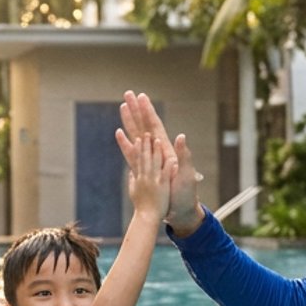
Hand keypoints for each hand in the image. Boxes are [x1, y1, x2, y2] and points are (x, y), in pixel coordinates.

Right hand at [114, 129, 175, 219]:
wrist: (148, 218)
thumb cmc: (141, 207)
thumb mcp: (133, 192)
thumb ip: (133, 180)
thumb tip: (131, 171)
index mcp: (139, 177)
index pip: (138, 159)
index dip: (138, 148)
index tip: (139, 138)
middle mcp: (146, 177)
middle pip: (145, 157)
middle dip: (146, 144)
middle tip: (146, 133)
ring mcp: (154, 181)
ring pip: (154, 162)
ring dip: (155, 151)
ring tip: (156, 140)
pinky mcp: (162, 186)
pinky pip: (165, 174)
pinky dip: (168, 166)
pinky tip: (171, 158)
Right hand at [119, 91, 201, 232]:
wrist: (180, 211)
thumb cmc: (185, 194)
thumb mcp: (187, 174)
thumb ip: (184, 155)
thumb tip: (180, 136)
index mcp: (167, 150)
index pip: (155, 126)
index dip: (148, 111)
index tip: (141, 97)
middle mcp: (157, 152)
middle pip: (144, 126)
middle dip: (136, 110)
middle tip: (128, 94)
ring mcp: (149, 160)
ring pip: (136, 135)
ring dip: (129, 121)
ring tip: (122, 106)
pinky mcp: (143, 169)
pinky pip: (131, 152)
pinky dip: (125, 142)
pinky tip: (119, 133)